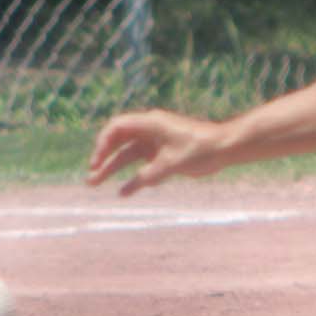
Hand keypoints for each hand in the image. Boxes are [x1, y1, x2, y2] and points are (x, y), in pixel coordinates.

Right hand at [86, 108, 226, 195]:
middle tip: (90, 177)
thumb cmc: (201, 149)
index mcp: (150, 124)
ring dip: (112, 168)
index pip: (116, 128)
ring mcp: (155, 142)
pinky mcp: (162, 154)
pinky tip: (123, 191)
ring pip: (127, 155)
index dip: (103, 144)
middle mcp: (149, 130)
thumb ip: (148, 176)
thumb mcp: (171, 165)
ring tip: (94, 183)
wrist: (225, 147)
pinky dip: (132, 176)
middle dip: (102, 159)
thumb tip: (126, 189)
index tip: (97, 162)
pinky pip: (142, 165)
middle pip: (118, 142)